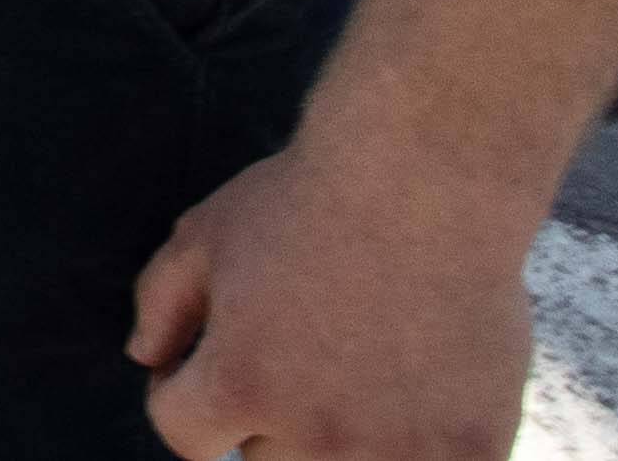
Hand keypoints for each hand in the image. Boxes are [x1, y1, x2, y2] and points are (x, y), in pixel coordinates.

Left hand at [129, 141, 540, 458]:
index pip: (184, 435)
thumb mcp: (204, 236)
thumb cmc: (309, 201)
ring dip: (339, 442)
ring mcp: (399, 452)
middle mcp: (316, 435)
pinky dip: (416, 449)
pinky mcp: (471, 454)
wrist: (428, 182)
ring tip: (358, 381)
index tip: (213, 365)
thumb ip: (160, 304)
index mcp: (241, 385)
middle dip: (265, 418)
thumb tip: (145, 359)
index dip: (184, 396)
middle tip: (299, 359)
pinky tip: (420, 403)